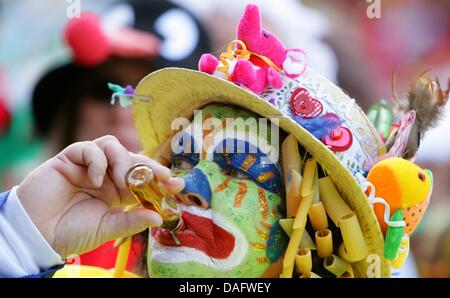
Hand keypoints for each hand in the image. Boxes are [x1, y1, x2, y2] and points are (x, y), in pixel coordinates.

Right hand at [16, 135, 183, 258]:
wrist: (37, 235)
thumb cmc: (71, 233)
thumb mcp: (107, 229)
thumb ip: (130, 221)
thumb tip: (158, 217)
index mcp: (117, 191)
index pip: (142, 178)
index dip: (159, 178)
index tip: (177, 184)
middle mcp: (105, 175)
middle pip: (132, 159)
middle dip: (150, 167)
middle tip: (163, 177)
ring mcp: (88, 166)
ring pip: (113, 146)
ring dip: (123, 160)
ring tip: (123, 181)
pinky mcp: (69, 159)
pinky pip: (88, 148)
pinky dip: (97, 160)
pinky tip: (96, 180)